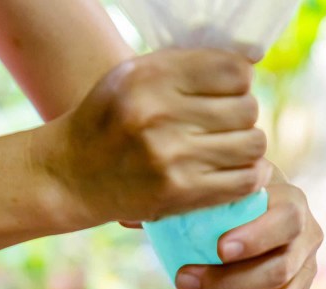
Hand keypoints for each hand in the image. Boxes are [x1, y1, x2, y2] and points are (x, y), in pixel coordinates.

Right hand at [36, 47, 271, 228]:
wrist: (72, 175)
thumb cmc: (111, 121)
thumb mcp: (136, 77)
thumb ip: (189, 66)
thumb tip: (253, 59)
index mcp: (151, 76)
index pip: (234, 70)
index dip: (241, 82)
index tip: (229, 94)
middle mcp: (160, 114)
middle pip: (247, 108)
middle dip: (244, 116)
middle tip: (230, 126)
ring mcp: (170, 156)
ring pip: (252, 144)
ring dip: (250, 147)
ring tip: (235, 149)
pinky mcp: (179, 192)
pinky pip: (244, 181)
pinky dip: (252, 177)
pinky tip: (242, 172)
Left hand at [167, 181, 322, 288]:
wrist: (263, 213)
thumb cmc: (233, 199)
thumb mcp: (218, 188)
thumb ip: (183, 199)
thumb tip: (129, 220)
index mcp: (292, 202)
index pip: (286, 221)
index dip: (255, 239)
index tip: (217, 250)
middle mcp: (308, 238)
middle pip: (276, 273)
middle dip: (224, 284)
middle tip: (179, 282)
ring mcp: (305, 272)